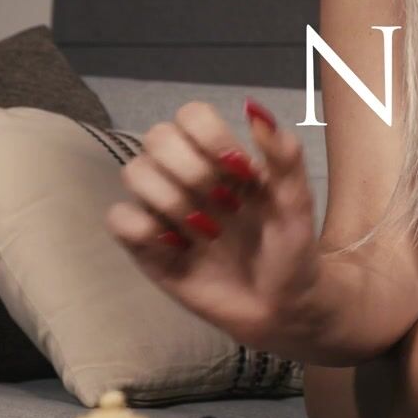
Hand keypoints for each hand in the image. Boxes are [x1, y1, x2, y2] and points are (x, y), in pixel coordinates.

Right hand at [104, 97, 318, 348]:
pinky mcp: (147, 246)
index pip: (191, 115)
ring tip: (205, 232)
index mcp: (222, 159)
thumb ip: (284, 154)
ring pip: (133, 171)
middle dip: (191, 169)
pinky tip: (178, 248)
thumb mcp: (298, 203)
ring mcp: (164, 211)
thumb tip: (255, 109)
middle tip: (224, 204)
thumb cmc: (292, 253)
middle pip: (157, 136)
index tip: (238, 169)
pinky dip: (144, 229)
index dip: (208, 134)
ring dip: (171, 200)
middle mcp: (187, 177)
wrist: (283, 309)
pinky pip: (119, 218)